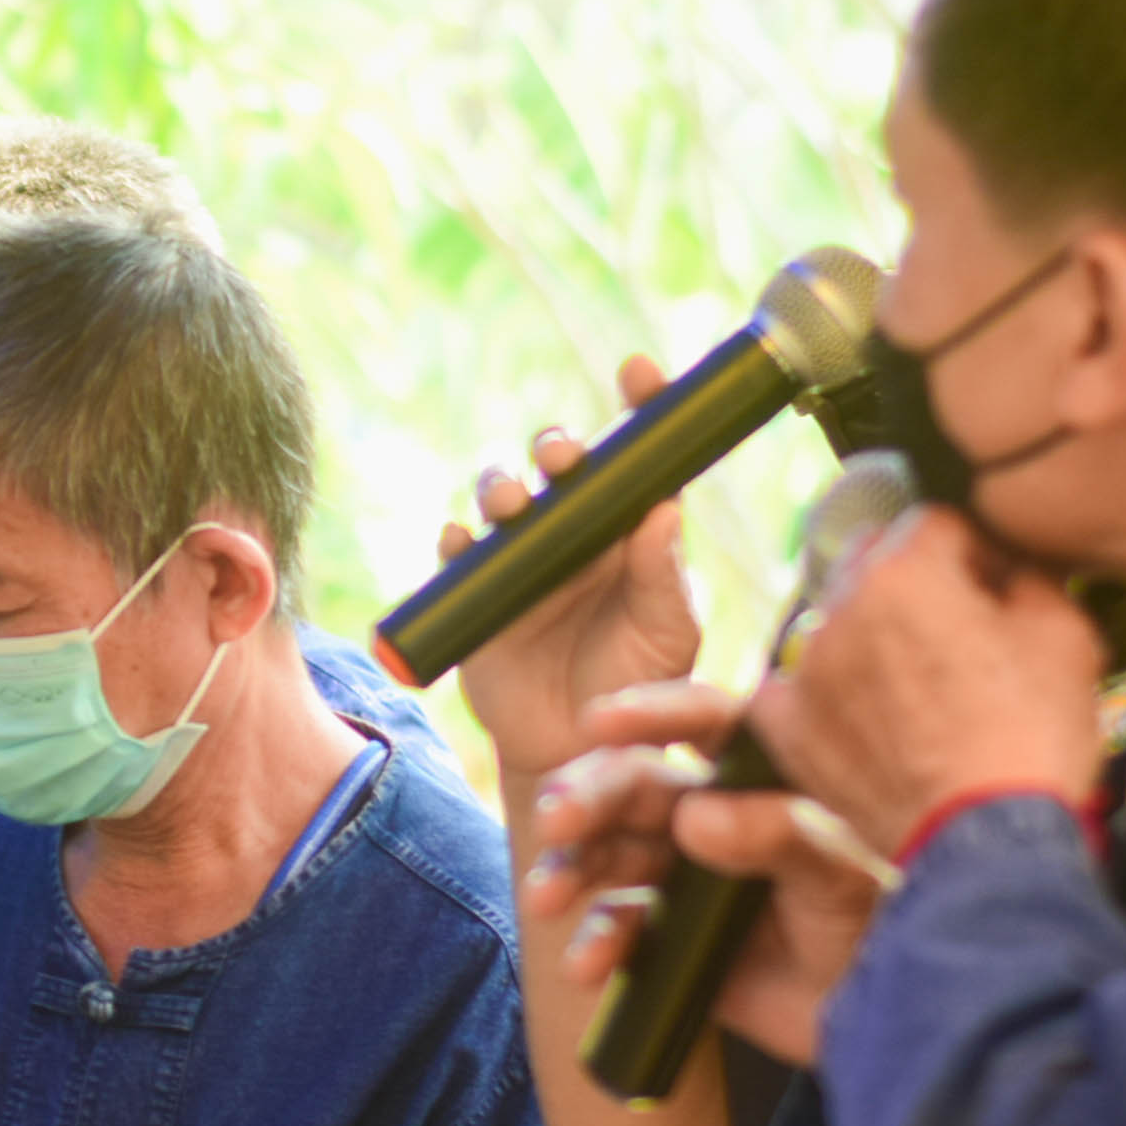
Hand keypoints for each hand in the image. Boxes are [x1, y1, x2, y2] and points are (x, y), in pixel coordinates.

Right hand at [449, 354, 705, 798]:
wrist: (577, 754)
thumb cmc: (638, 687)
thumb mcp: (669, 634)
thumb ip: (663, 575)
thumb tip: (661, 508)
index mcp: (631, 528)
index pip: (635, 453)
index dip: (640, 404)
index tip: (640, 371)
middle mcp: (576, 530)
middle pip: (559, 462)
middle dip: (557, 445)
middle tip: (564, 458)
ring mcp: (522, 558)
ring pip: (501, 494)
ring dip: (501, 485)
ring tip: (510, 505)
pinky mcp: (476, 592)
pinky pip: (456, 551)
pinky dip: (456, 538)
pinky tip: (464, 541)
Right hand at [524, 681, 891, 1065]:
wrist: (874, 1021)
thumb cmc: (879, 930)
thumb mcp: (846, 877)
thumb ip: (784, 837)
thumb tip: (695, 815)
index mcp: (764, 779)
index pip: (707, 725)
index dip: (653, 714)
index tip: (601, 720)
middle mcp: (716, 815)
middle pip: (637, 787)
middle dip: (588, 799)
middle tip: (556, 822)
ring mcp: (685, 875)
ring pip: (609, 852)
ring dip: (570, 869)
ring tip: (545, 897)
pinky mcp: (666, 934)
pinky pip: (617, 928)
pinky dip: (595, 943)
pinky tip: (586, 965)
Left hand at [751, 505, 1105, 858]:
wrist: (986, 839)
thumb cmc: (1034, 733)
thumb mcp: (1063, 633)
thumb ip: (1026, 577)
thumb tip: (1006, 570)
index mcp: (906, 571)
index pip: (938, 525)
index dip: (976, 554)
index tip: (997, 588)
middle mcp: (840, 610)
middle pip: (876, 567)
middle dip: (916, 588)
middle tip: (959, 636)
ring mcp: (805, 673)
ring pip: (837, 627)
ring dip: (872, 640)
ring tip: (919, 688)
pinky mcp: (788, 732)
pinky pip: (793, 691)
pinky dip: (823, 695)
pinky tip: (862, 718)